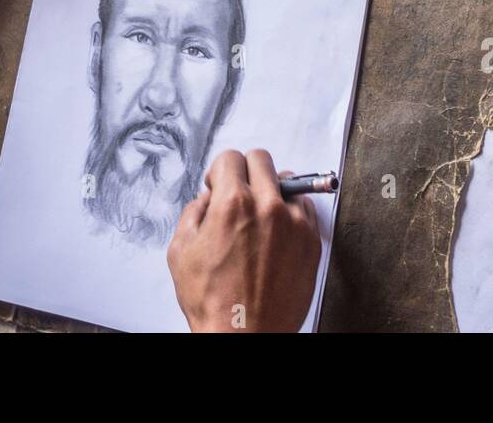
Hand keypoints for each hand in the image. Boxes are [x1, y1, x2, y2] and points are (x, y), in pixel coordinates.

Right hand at [167, 149, 321, 332]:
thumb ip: (193, 212)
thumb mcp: (181, 251)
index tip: (219, 185)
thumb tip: (207, 198)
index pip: (231, 157)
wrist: (245, 335)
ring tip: (260, 215)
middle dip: (245, 172)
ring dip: (272, 190)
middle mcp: (267, 207)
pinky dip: (291, 211)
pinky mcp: (312, 241)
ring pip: (288, 180)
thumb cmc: (213, 302)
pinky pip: (305, 208)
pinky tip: (277, 232)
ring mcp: (294, 223)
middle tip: (238, 194)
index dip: (219, 171)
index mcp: (232, 204)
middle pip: (261, 159)